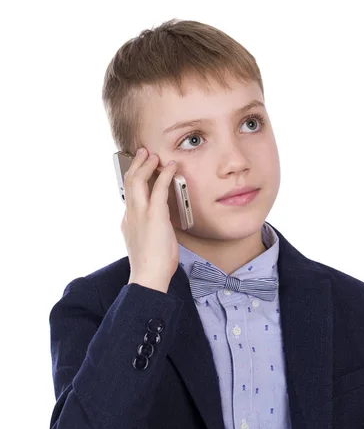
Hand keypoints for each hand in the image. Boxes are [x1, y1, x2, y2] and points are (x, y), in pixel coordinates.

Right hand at [121, 147, 178, 292]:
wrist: (148, 275)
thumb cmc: (152, 265)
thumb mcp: (147, 244)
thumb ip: (151, 231)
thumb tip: (161, 226)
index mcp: (128, 222)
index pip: (129, 196)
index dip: (134, 180)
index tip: (139, 171)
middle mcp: (130, 214)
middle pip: (129, 182)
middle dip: (135, 165)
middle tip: (143, 153)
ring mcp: (140, 213)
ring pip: (138, 180)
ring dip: (146, 164)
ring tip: (153, 155)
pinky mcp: (154, 215)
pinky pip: (158, 188)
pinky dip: (164, 174)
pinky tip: (171, 167)